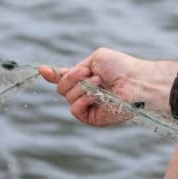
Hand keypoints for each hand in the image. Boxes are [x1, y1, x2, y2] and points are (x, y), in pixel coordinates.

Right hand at [39, 48, 177, 126]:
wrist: (136, 81)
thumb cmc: (121, 67)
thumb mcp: (94, 60)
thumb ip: (71, 68)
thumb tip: (44, 70)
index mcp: (86, 79)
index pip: (65, 79)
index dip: (53, 75)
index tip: (41, 69)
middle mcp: (86, 93)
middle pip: (61, 88)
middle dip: (72, 78)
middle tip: (89, 73)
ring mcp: (89, 106)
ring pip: (67, 97)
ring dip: (82, 87)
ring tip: (100, 83)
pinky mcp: (93, 118)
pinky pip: (75, 110)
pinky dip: (82, 100)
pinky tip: (94, 95)